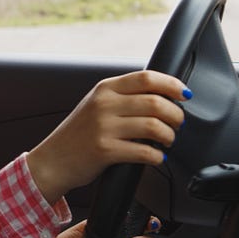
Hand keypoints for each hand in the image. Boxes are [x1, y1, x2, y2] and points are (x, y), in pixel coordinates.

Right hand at [26, 70, 189, 203]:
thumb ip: (124, 96)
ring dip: (169, 136)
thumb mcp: (97, 104)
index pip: (146, 78)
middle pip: (155, 102)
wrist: (54, 159)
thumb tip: (163, 95)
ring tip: (168, 141)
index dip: (172, 85)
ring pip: (153, 126)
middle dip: (176, 115)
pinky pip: (143, 151)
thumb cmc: (79, 134)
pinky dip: (157, 156)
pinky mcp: (104, 150)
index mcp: (105, 88)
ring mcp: (103, 127)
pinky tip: (156, 157)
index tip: (184, 94)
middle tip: (178, 124)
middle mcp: (104, 104)